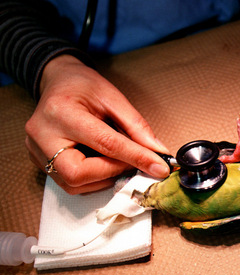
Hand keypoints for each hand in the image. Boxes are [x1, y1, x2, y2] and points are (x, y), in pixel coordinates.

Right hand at [25, 55, 170, 193]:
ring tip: (118, 159)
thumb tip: (157, 152)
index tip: (159, 166)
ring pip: (74, 184)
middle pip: (78, 173)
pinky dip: (94, 179)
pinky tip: (102, 163)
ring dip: (105, 177)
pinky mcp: (39, 163)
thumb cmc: (82, 87)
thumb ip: (135, 126)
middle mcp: (43, 135)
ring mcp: (37, 152)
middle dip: (112, 172)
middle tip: (131, 162)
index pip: (104, 143)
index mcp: (61, 112)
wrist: (57, 82)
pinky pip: (70, 184)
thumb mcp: (113, 96)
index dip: (135, 157)